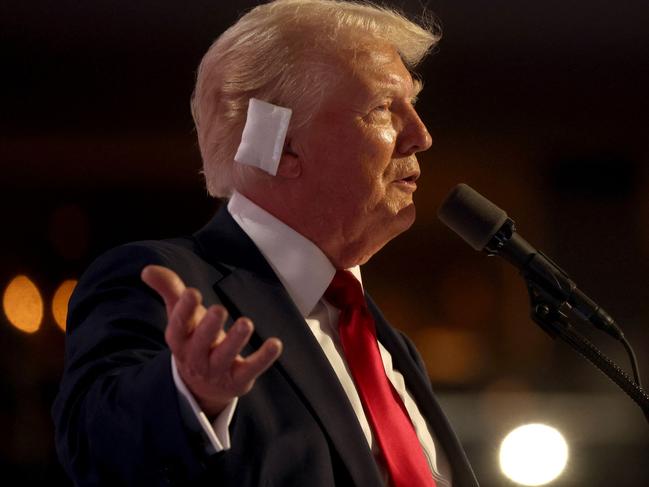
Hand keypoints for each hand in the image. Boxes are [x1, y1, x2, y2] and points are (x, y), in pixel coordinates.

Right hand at [141, 265, 281, 415]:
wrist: (203, 385)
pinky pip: (251, 369)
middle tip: (219, 309)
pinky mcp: (238, 379)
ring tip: (246, 323)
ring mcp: (217, 370)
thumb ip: (170, 290)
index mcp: (180, 340)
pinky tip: (275, 344)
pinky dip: (263, 358)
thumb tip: (147, 269)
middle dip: (209, 327)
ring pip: (224, 357)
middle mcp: (195, 357)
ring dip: (235, 341)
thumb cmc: (194, 338)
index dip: (184, 311)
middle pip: (200, 344)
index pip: (178, 327)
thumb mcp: (182, 315)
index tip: (192, 293)